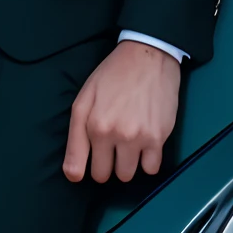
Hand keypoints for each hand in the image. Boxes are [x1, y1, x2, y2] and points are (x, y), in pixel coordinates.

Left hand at [63, 40, 181, 185]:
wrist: (148, 56)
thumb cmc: (112, 76)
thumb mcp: (83, 101)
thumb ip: (75, 140)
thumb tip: (73, 176)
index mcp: (93, 126)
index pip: (81, 170)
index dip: (85, 166)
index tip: (91, 158)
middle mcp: (116, 135)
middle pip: (106, 175)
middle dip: (107, 163)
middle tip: (112, 144)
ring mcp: (139, 138)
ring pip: (129, 175)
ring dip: (127, 164)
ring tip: (129, 143)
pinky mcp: (159, 137)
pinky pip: (152, 169)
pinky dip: (148, 161)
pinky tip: (145, 144)